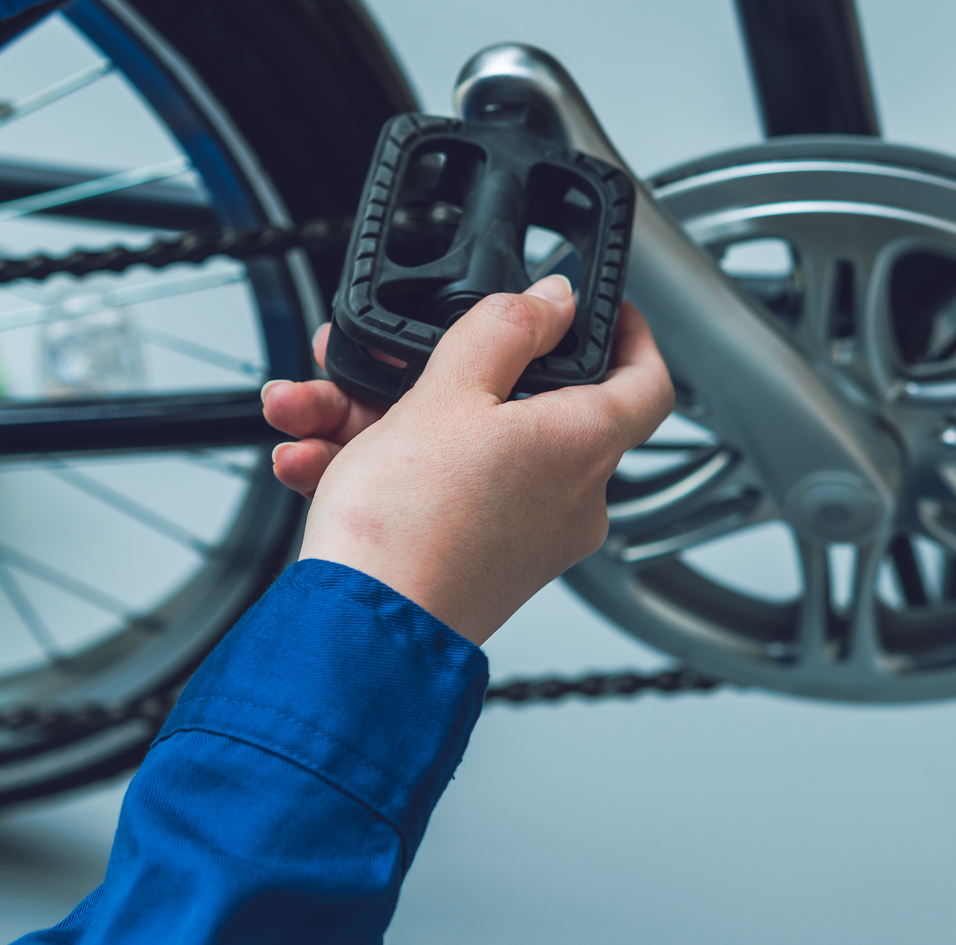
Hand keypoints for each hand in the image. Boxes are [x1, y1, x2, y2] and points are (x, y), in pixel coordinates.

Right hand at [260, 276, 672, 644]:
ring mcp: (522, 536)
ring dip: (372, 420)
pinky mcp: (474, 564)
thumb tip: (552, 298)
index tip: (591, 309)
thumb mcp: (448, 392)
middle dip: (424, 373)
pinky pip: (431, 496)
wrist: (357, 634)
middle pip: (513, 406)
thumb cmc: (408, 528)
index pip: (645, 380)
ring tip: (310, 408)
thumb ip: (504, 328)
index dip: (626, 333)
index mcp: (582, 445)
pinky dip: (372, 470)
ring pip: (453, 448)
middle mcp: (567, 497)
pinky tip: (312, 458)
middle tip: (378, 356)